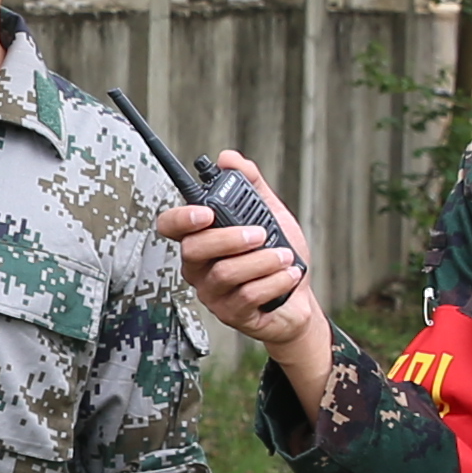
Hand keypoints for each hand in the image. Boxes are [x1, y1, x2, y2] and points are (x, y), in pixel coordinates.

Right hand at [160, 156, 336, 408]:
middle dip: (232, 238)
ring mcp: (212, 294)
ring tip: (285, 256)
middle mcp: (199, 267)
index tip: (207, 212)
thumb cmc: (279, 258)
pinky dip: (275, 281)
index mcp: (202, 239)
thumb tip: (229, 158)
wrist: (300, 300)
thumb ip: (251, 186)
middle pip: (195, 249)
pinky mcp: (231, 314)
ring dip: (262, 261)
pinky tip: (289, 274)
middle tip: (261, 234)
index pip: (171, 226)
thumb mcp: (270, 215)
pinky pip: (247, 295)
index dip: (181, 218)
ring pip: (225, 273)